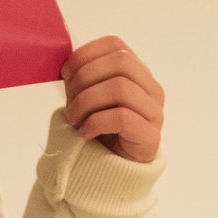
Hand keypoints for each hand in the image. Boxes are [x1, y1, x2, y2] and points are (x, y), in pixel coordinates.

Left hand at [62, 36, 163, 162]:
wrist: (115, 172)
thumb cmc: (101, 132)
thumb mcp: (88, 99)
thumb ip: (82, 80)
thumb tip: (64, 66)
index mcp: (137, 73)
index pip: (116, 45)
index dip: (86, 54)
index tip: (65, 74)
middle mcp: (150, 89)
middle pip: (120, 62)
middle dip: (84, 78)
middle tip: (69, 102)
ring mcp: (154, 112)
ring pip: (120, 88)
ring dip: (86, 102)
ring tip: (74, 120)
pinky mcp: (150, 136)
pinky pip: (122, 117)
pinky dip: (96, 122)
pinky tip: (85, 133)